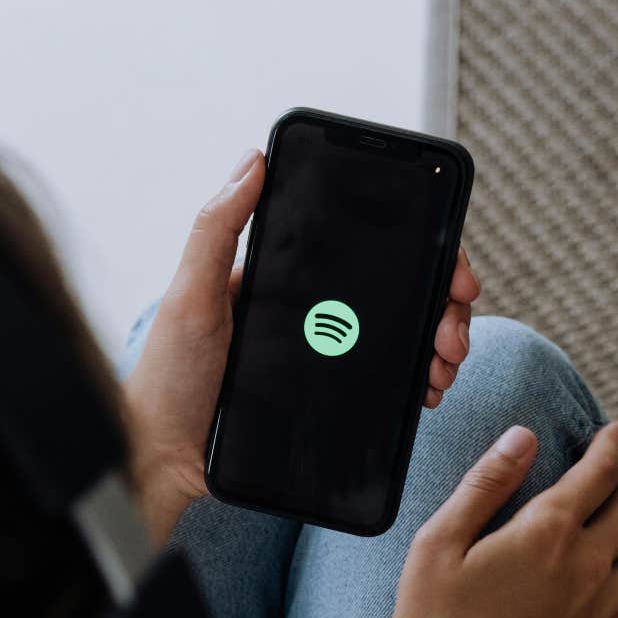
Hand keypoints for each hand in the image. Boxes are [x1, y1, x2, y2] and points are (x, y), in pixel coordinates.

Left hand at [123, 144, 480, 541]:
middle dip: (442, 307)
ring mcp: (322, 357)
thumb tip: (252, 160)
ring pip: (400, 338)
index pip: (367, 249)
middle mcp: (311, 313)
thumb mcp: (191, 298)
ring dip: (438, 344)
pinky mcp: (325, 398)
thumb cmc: (168, 378)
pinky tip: (425, 389)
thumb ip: (216, 230)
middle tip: (453, 334)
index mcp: (286, 279)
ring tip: (444, 366)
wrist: (165, 456)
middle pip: (398, 294)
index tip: (451, 270)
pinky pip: (382, 382)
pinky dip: (414, 381)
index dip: (421, 253)